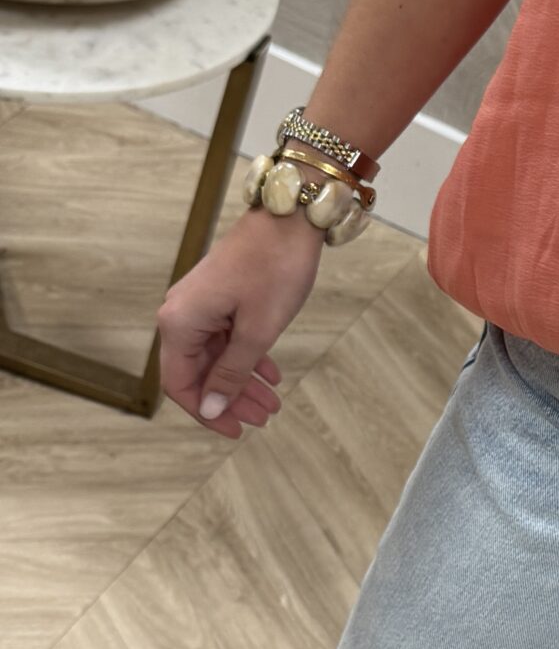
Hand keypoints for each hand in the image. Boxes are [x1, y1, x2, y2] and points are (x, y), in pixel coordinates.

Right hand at [155, 208, 320, 435]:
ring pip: (216, 357)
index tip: (237, 431)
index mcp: (179, 323)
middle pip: (198, 372)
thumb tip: (212, 408)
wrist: (290, 218)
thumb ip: (233, 372)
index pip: (180, 384)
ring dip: (242, 382)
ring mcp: (200, 305)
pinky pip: (226, 338)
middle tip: (264, 419)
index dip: (206, 412)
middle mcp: (181, 314)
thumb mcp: (257, 331)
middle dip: (230, 399)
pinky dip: (247, 358)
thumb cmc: (274, 269)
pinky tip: (272, 376)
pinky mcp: (218, 297)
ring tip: (273, 404)